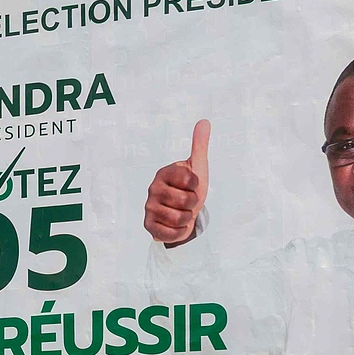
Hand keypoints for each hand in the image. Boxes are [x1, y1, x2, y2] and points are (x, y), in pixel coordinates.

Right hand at [143, 118, 209, 244]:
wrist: (182, 213)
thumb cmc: (189, 189)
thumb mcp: (198, 167)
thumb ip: (200, 145)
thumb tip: (204, 121)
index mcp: (164, 173)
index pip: (190, 180)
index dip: (196, 186)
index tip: (192, 185)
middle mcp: (153, 189)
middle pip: (187, 201)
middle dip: (193, 204)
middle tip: (187, 202)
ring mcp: (149, 208)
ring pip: (180, 218)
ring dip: (186, 218)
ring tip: (182, 213)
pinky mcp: (149, 225)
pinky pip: (171, 232)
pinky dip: (179, 231)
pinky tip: (175, 224)